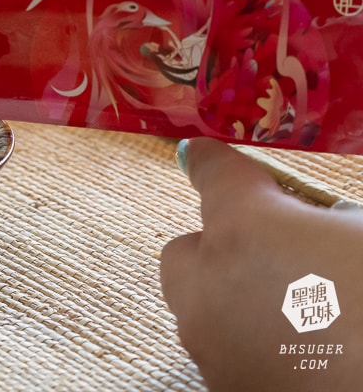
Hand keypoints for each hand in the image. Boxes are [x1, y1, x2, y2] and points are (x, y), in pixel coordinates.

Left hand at [161, 138, 362, 390]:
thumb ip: (335, 218)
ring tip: (301, 315)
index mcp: (247, 228)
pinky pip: (225, 352)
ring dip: (237, 301)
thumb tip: (324, 221)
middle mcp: (207, 282)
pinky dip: (251, 346)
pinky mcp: (220, 387)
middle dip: (222, 248)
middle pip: (189, 249)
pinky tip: (302, 353)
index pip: (214, 173)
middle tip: (280, 258)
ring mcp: (208, 343)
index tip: (201, 155)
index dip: (212, 162)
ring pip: (202, 306)